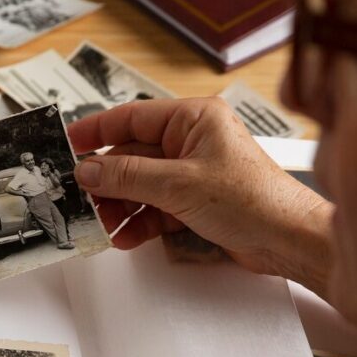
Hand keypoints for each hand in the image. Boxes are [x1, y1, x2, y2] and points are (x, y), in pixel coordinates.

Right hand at [69, 98, 332, 293]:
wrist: (289, 240)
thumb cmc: (253, 200)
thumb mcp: (179, 185)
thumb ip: (128, 176)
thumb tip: (87, 170)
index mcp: (194, 119)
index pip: (133, 117)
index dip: (97, 131)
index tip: (67, 143)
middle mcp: (193, 141)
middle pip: (133, 155)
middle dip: (107, 180)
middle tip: (81, 197)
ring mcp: (194, 172)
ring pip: (141, 184)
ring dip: (120, 205)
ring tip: (103, 224)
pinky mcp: (197, 202)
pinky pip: (156, 207)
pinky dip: (140, 221)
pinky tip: (126, 237)